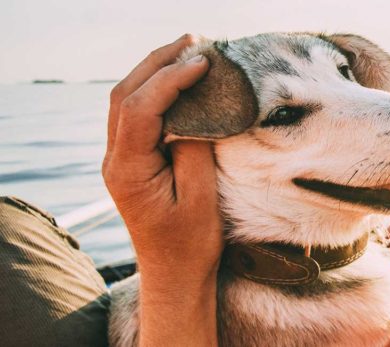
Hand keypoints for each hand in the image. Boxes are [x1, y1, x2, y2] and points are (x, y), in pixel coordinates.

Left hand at [102, 33, 219, 345]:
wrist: (174, 276)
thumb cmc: (192, 244)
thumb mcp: (202, 198)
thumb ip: (194, 150)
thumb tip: (196, 111)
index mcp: (129, 170)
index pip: (141, 108)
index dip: (170, 79)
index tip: (203, 64)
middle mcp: (116, 161)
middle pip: (124, 95)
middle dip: (158, 63)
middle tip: (195, 43)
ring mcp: (120, 161)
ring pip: (125, 101)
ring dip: (154, 72)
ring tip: (189, 52)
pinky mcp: (132, 162)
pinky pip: (135, 115)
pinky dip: (155, 91)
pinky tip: (179, 82)